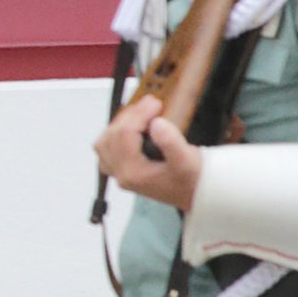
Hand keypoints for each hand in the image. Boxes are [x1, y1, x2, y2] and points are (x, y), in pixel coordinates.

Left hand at [95, 89, 200, 206]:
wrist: (194, 193)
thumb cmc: (191, 180)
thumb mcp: (187, 160)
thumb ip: (171, 141)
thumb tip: (156, 123)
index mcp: (134, 173)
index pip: (126, 135)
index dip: (139, 114)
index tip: (156, 103)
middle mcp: (122, 175)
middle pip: (112, 137)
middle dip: (130, 116)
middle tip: (150, 105)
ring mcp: (119, 173)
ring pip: (103, 143)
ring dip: (119, 125)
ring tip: (140, 115)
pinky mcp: (121, 170)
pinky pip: (106, 150)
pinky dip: (114, 135)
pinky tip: (132, 128)